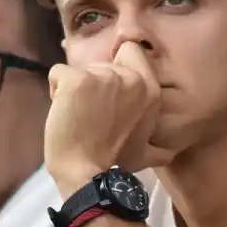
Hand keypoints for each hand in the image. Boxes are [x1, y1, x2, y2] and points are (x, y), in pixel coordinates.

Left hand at [45, 42, 172, 194]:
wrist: (87, 176)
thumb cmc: (115, 163)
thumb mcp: (148, 152)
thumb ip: (158, 142)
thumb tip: (170, 153)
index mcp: (150, 89)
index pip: (131, 50)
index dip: (118, 66)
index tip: (110, 92)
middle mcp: (130, 78)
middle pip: (101, 63)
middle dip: (94, 85)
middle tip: (93, 115)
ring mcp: (102, 77)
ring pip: (79, 69)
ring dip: (74, 90)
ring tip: (77, 117)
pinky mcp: (75, 80)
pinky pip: (58, 73)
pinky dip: (56, 91)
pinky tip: (62, 113)